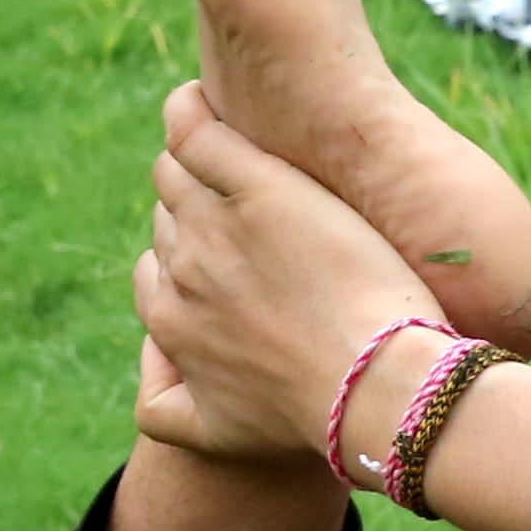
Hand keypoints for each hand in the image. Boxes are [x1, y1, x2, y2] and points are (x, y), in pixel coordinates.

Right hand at [131, 84, 443, 469]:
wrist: (378, 391)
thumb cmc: (320, 414)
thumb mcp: (218, 433)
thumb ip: (167, 408)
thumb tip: (152, 379)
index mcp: (168, 321)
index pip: (159, 270)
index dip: (197, 259)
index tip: (240, 257)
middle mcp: (178, 269)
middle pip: (173, 216)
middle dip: (204, 209)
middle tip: (256, 205)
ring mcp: (212, 224)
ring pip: (182, 173)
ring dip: (202, 160)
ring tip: (245, 153)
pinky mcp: (257, 186)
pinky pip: (197, 131)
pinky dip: (195, 111)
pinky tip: (206, 97)